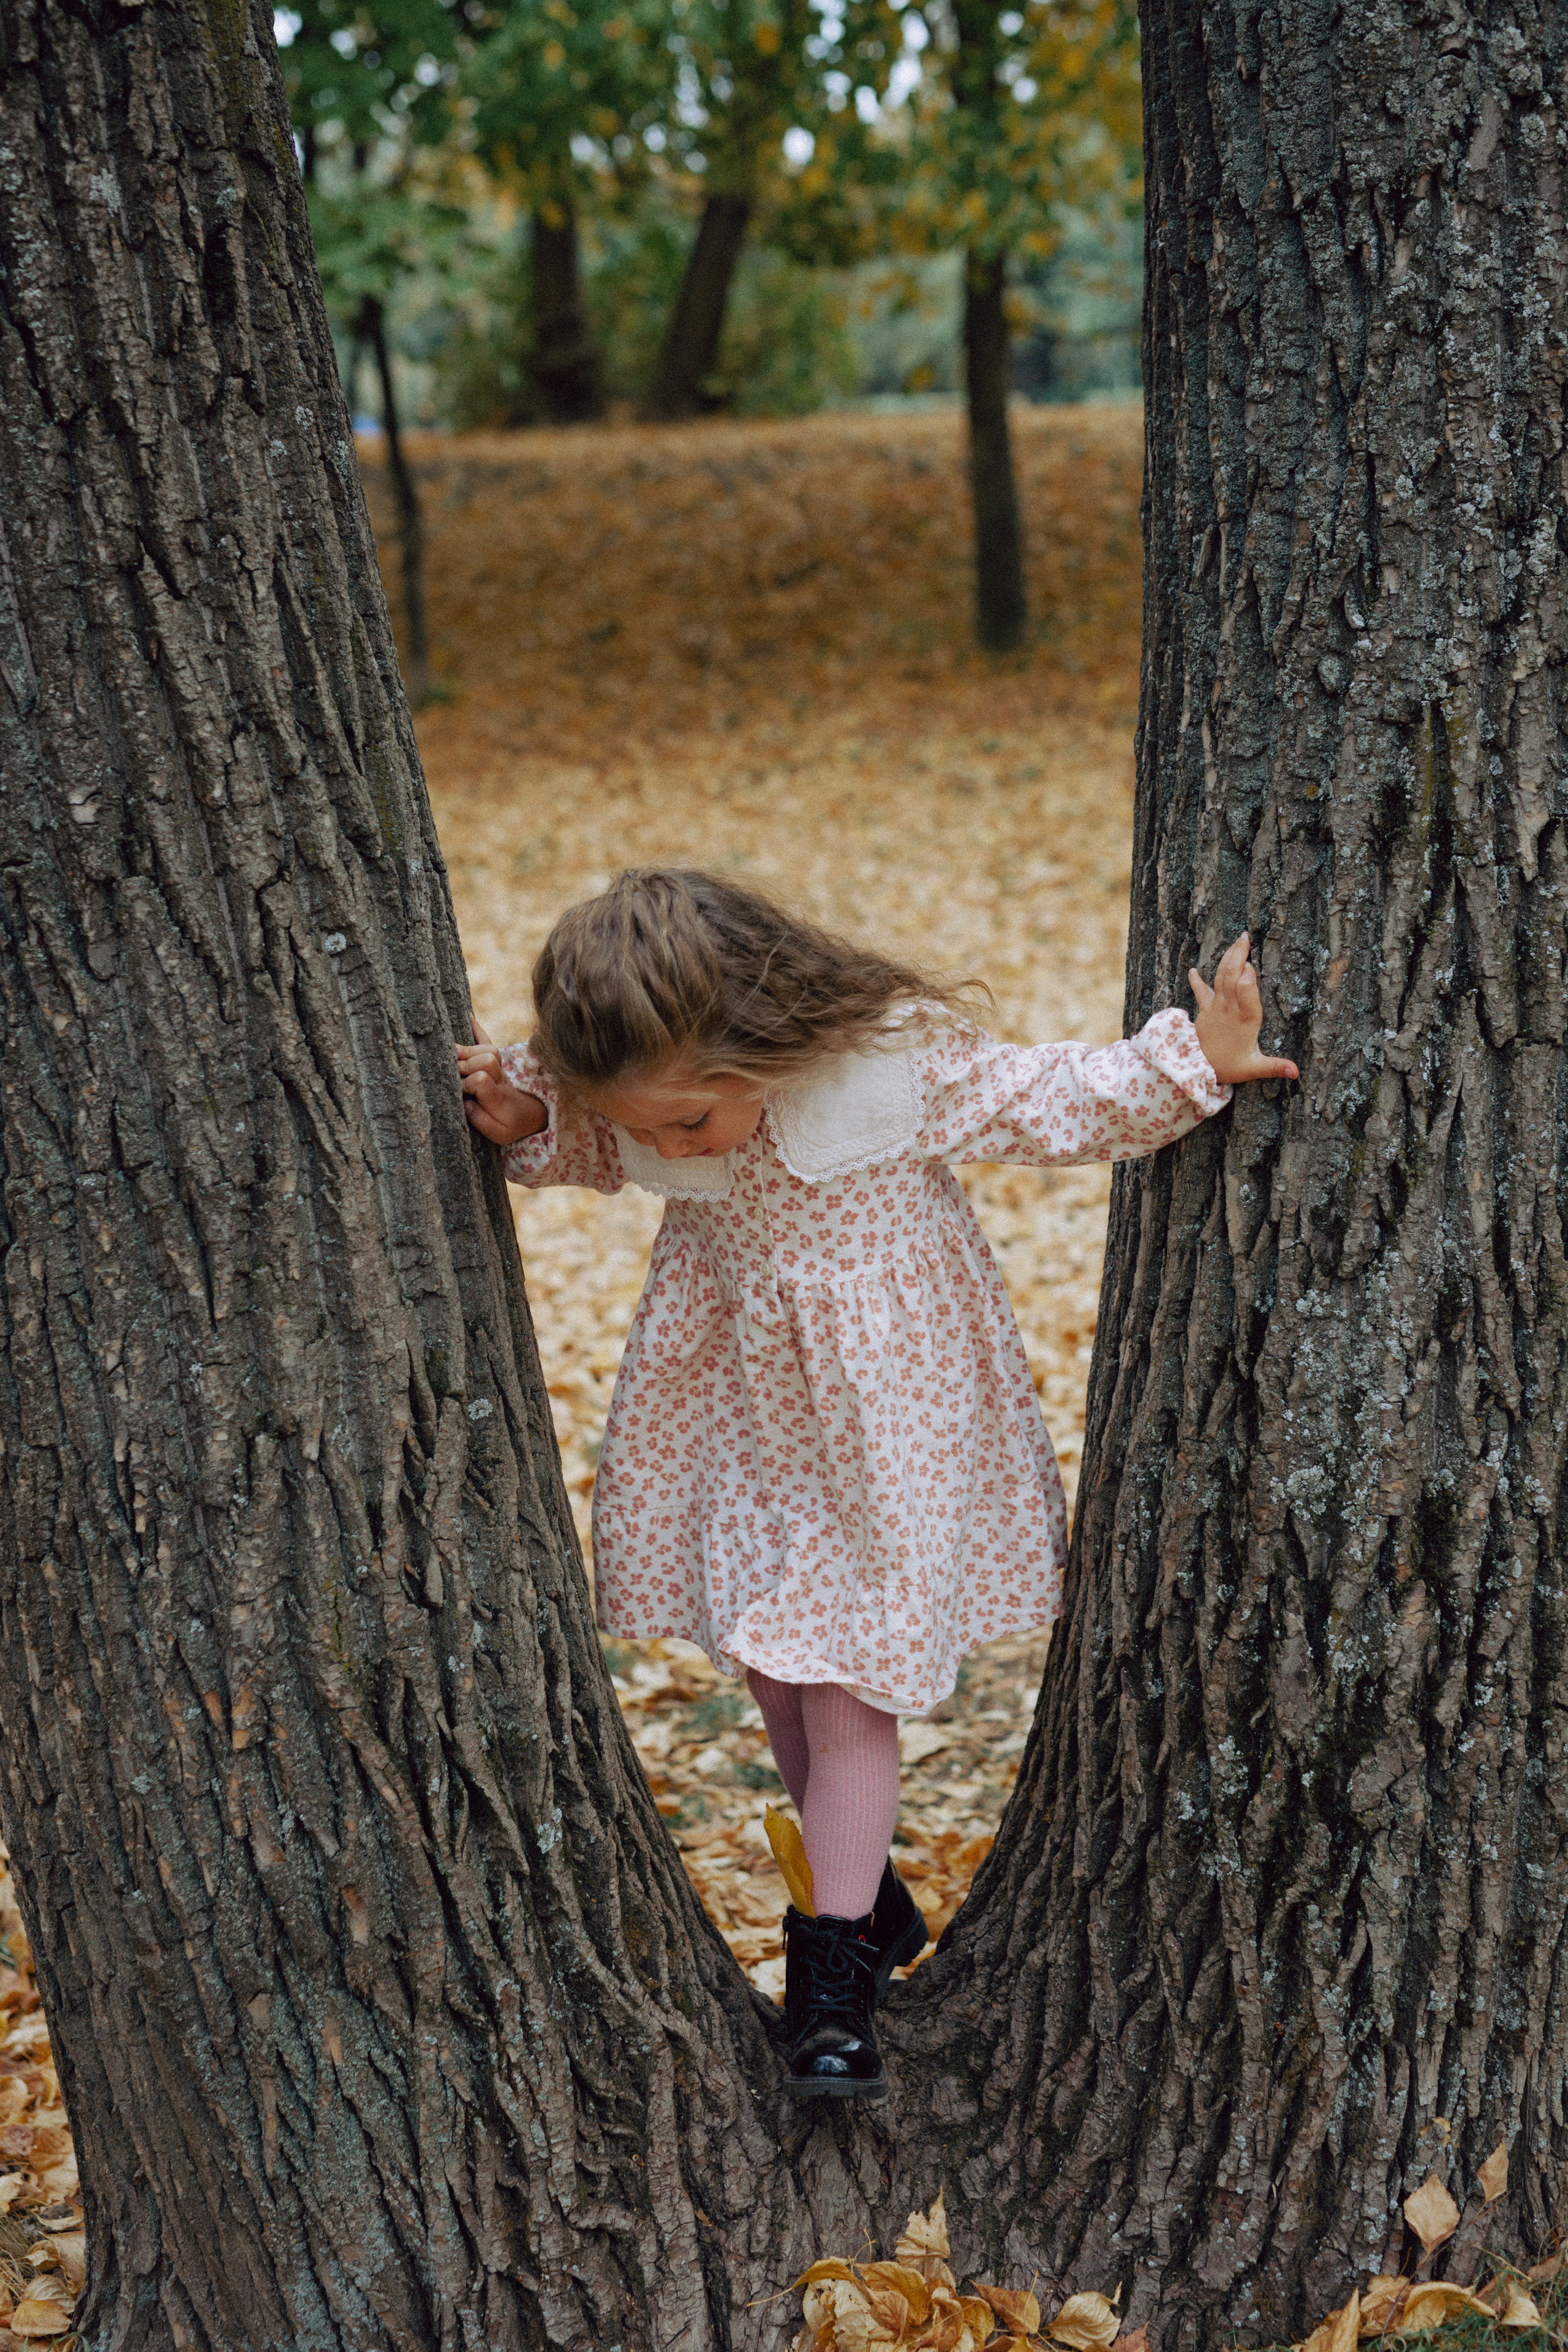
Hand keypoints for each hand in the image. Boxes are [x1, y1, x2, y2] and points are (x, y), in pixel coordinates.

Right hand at [455, 1017, 547, 1146]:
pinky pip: (489, 1042)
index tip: (460, 1090)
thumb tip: (466, 1104)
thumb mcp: (498, 1134)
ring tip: (453, 1052)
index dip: (468, 1081)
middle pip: (486, 1060)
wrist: (527, 1115)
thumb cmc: (509, 1125)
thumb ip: (481, 1121)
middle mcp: (500, 1079)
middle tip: (452, 1070)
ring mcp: (500, 1068)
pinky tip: (468, 1017)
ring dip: (470, 1050)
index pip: (482, 1079)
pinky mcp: (496, 1062)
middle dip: (466, 1063)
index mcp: (498, 1097)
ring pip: (489, 1050)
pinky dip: (478, 1030)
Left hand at [1189, 934, 1299, 1085]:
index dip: (1248, 980)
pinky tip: (1193, 970)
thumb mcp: (1255, 1068)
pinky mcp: (1204, 1010)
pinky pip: (1200, 991)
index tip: (1250, 966)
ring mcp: (1215, 1008)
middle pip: (1233, 978)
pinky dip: (1197, 980)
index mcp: (1245, 1021)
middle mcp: (1229, 1010)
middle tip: (1245, 937)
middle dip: (1239, 956)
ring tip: (1236, 942)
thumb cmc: (1230, 1068)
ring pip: (1220, 978)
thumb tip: (1296, 1072)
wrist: (1198, 1071)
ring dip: (1227, 958)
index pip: (1246, 995)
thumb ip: (1276, 1066)